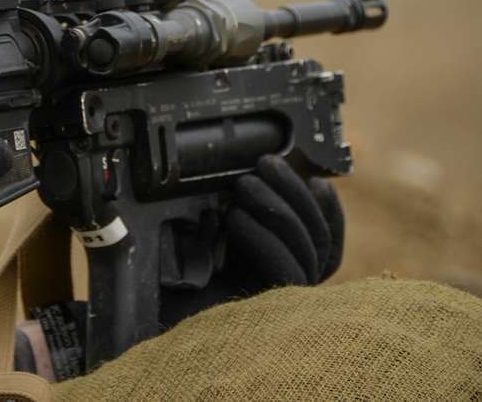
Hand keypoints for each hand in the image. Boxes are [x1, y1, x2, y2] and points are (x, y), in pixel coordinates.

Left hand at [158, 155, 344, 327]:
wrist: (150, 317)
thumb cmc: (174, 277)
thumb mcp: (211, 235)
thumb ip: (239, 213)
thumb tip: (254, 176)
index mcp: (284, 271)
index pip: (328, 244)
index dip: (331, 212)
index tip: (317, 180)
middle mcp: (293, 290)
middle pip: (319, 239)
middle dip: (295, 193)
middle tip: (264, 164)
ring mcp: (284, 304)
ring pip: (307, 249)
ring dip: (276, 206)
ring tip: (243, 185)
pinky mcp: (269, 315)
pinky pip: (284, 271)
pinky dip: (262, 238)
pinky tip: (236, 218)